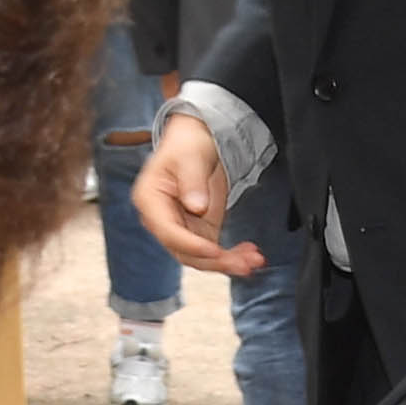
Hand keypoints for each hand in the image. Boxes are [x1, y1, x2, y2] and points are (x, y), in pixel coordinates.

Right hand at [132, 108, 261, 277]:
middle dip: (216, 261)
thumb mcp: (190, 156)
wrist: (197, 141)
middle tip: (245, 263)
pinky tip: (252, 254)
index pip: (168, 232)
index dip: (191, 244)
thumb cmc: (187, 144)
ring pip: (202, 257)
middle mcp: (162, 222)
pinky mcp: (199, 232)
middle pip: (185, 252)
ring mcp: (182, 229)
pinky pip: (214, 252)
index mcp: (150, 201)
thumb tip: (196, 206)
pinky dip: (233, 256)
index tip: (215, 250)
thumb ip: (192, 181)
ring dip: (228, 263)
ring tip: (255, 260)